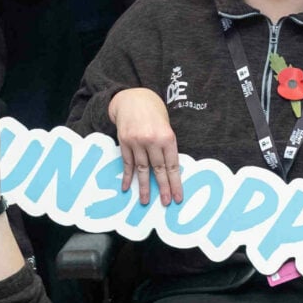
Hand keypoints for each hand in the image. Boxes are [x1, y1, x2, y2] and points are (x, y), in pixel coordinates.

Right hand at [108, 87, 180, 204]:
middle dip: (163, 188)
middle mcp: (152, 140)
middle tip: (166, 203)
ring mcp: (137, 141)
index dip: (176, 182)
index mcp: (167, 137)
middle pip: (158, 169)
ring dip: (144, 187)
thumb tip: (169, 171)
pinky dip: (128, 176)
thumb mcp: (167, 127)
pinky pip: (127, 163)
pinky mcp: (124, 142)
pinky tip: (128, 188)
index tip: (178, 197)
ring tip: (145, 201)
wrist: (133, 99)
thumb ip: (167, 147)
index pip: (172, 165)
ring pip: (142, 169)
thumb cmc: (154, 114)